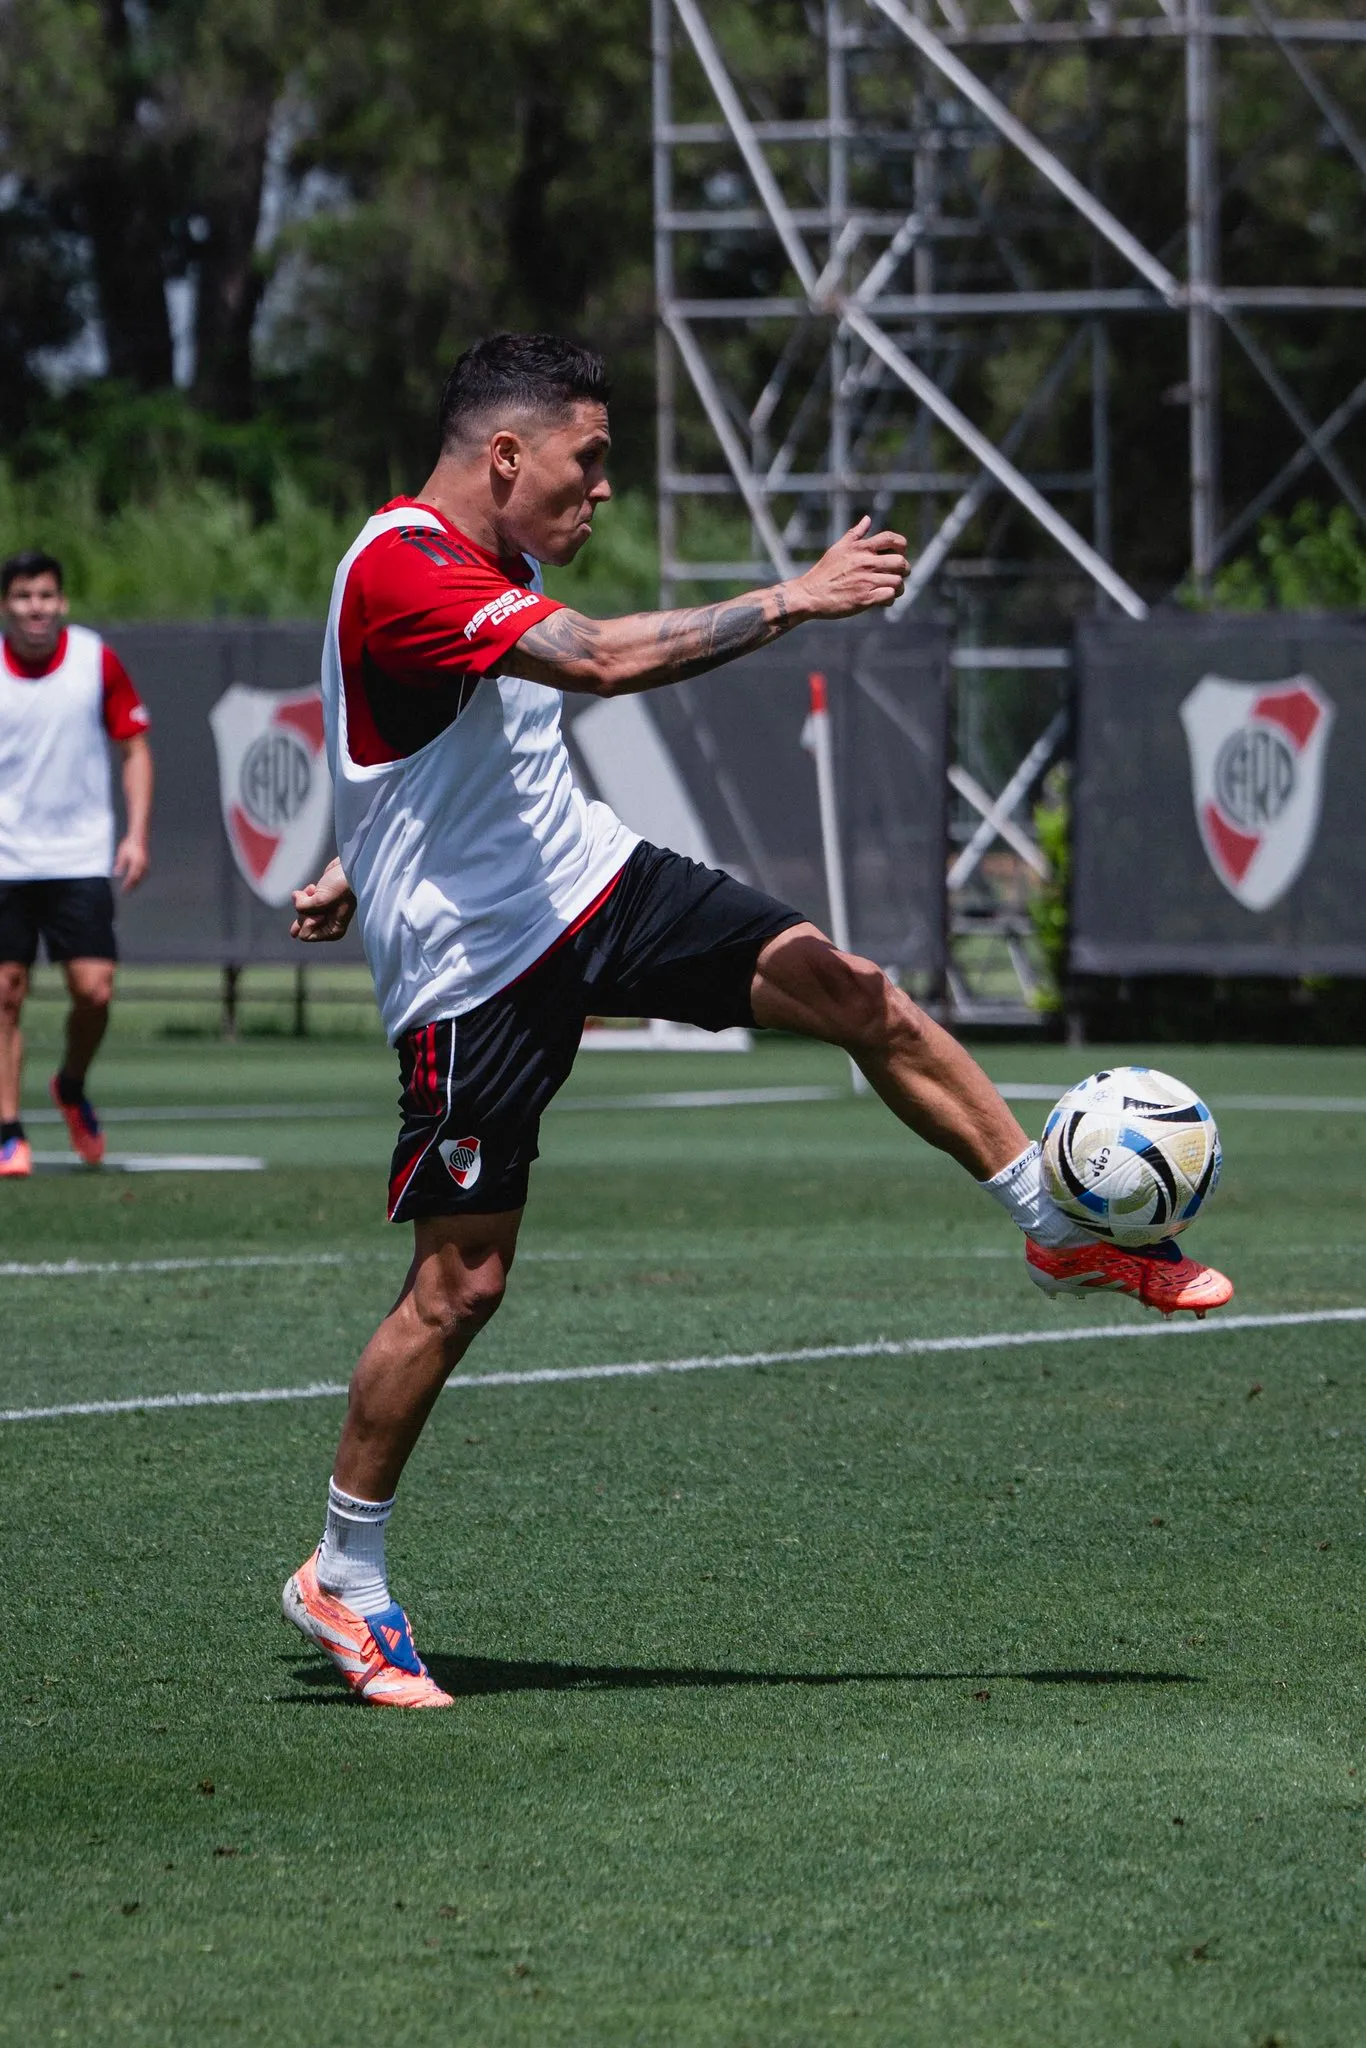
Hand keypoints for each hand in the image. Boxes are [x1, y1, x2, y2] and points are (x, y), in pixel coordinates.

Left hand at [113, 835, 148, 892]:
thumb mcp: (122, 854)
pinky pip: (144, 873)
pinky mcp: (147, 863)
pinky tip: (136, 879)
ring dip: (136, 883)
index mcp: (136, 864)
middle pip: (138, 879)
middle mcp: (143, 865)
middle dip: (132, 886)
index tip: (123, 890)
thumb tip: (117, 874)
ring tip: (131, 887)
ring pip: (141, 877)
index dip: (127, 885)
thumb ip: (120, 864)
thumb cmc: (130, 844)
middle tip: (127, 891)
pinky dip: (140, 878)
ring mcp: (146, 864)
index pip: (131, 878)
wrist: (139, 836)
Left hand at [291, 857, 356, 942]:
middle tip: (317, 900)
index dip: (307, 921)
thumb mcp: (321, 901)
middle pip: (302, 923)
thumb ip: (303, 908)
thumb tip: (295, 899)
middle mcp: (328, 924)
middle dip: (305, 910)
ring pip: (301, 911)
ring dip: (304, 900)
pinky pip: (302, 901)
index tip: (319, 911)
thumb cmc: (341, 886)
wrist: (350, 867)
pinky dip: (304, 893)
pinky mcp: (319, 899)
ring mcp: (323, 911)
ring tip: (316, 891)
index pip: (305, 935)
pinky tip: (313, 887)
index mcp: (332, 931)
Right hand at [793, 516, 908, 619]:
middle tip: (900, 574)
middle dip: (904, 569)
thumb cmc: (824, 572)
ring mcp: (866, 581)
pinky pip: (889, 596)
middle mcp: (865, 562)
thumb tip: (867, 519)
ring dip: (899, 587)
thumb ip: (855, 534)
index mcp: (860, 549)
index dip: (902, 544)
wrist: (810, 594)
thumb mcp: (838, 548)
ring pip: (897, 581)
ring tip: (893, 590)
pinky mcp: (865, 598)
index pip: (890, 539)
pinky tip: (884, 600)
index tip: (901, 552)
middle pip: (900, 562)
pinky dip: (890, 599)